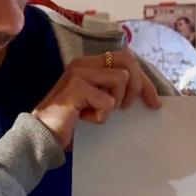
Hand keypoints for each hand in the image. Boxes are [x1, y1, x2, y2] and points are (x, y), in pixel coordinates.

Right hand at [33, 51, 161, 148]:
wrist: (42, 135)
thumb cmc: (70, 123)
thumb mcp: (96, 102)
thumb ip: (113, 91)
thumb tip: (145, 93)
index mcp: (88, 64)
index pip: (125, 59)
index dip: (143, 80)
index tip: (153, 102)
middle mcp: (83, 63)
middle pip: (127, 61)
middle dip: (138, 86)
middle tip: (129, 108)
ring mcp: (79, 73)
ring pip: (121, 79)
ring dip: (115, 103)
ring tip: (97, 113)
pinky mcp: (77, 87)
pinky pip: (108, 101)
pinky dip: (101, 116)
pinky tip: (84, 119)